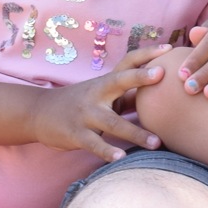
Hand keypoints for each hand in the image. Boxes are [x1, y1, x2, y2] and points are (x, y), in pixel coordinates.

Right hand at [31, 45, 173, 162]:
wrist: (38, 113)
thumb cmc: (80, 103)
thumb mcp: (101, 93)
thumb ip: (126, 92)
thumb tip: (159, 91)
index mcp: (105, 82)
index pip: (128, 62)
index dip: (147, 54)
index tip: (169, 49)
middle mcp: (96, 94)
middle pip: (119, 82)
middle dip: (139, 77)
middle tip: (161, 74)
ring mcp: (85, 114)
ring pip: (112, 123)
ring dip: (135, 133)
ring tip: (156, 143)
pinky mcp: (76, 134)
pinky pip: (94, 144)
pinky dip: (107, 151)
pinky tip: (120, 158)